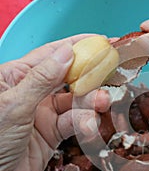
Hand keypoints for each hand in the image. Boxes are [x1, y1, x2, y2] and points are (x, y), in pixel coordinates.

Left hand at [0, 35, 109, 170]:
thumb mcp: (15, 105)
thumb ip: (42, 78)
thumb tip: (66, 53)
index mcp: (16, 76)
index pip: (51, 54)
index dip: (77, 45)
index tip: (100, 40)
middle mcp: (33, 91)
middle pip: (68, 76)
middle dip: (90, 76)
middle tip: (111, 73)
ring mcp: (44, 111)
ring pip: (75, 100)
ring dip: (90, 102)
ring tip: (102, 103)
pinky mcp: (54, 130)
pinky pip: (74, 121)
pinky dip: (83, 123)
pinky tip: (88, 126)